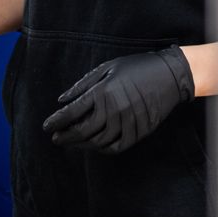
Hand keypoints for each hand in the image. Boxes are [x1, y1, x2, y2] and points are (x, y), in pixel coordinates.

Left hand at [42, 46, 194, 153]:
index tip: (47, 127)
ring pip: (98, 141)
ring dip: (81, 145)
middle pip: (82, 131)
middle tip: (56, 138)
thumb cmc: (136, 67)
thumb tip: (62, 100)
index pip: (72, 112)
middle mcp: (113, 110)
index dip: (56, 121)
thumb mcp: (108, 68)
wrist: (170, 75)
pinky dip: (102, 149)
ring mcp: (127, 122)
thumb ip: (83, 85)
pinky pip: (116, 147)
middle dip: (66, 136)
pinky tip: (94, 145)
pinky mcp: (139, 131)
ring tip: (72, 142)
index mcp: (103, 92)